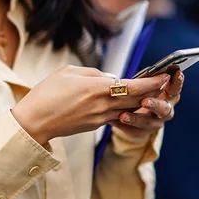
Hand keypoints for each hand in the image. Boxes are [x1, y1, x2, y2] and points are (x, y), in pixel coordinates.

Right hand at [12, 66, 170, 144]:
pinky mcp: (94, 126)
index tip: (164, 76)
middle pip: (137, 100)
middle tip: (164, 84)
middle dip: (152, 93)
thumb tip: (109, 78)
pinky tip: (125, 104)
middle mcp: (103, 105)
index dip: (152, 82)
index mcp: (98, 89)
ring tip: (149, 94)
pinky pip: (115, 116)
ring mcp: (99, 118)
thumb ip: (92, 72)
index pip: (134, 86)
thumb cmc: (46, 94)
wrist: (34, 122)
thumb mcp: (68, 72)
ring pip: (128, 110)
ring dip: (140, 103)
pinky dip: (124, 110)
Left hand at [110, 70, 184, 138]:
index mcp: (169, 96)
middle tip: (144, 101)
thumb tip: (144, 72)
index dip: (177, 81)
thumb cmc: (140, 94)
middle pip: (164, 109)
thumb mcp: (144, 86)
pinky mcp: (142, 132)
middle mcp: (165, 110)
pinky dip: (124, 126)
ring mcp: (155, 123)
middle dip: (154, 104)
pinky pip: (134, 130)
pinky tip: (113, 120)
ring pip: (148, 123)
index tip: (175, 73)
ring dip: (136, 119)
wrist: (134, 118)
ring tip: (123, 116)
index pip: (175, 88)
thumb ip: (147, 80)